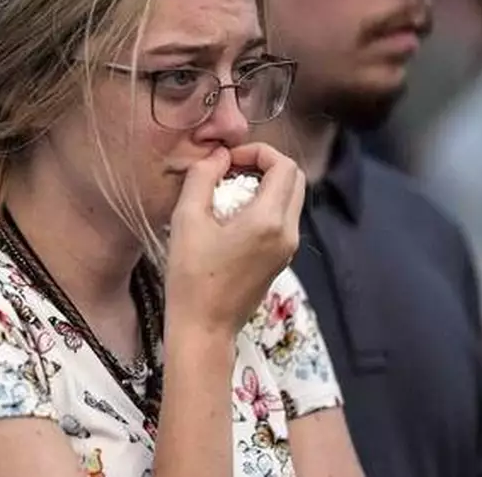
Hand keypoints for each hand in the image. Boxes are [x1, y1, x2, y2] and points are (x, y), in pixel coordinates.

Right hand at [164, 143, 305, 333]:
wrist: (204, 328)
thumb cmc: (191, 277)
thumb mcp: (187, 219)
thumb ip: (203, 177)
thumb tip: (217, 155)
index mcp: (269, 220)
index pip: (284, 165)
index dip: (258, 152)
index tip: (228, 161)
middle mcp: (287, 233)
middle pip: (295, 179)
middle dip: (265, 166)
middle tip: (231, 171)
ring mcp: (288, 249)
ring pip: (290, 199)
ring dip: (265, 186)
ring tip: (227, 194)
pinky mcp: (281, 260)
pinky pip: (282, 220)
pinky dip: (264, 206)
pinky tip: (232, 217)